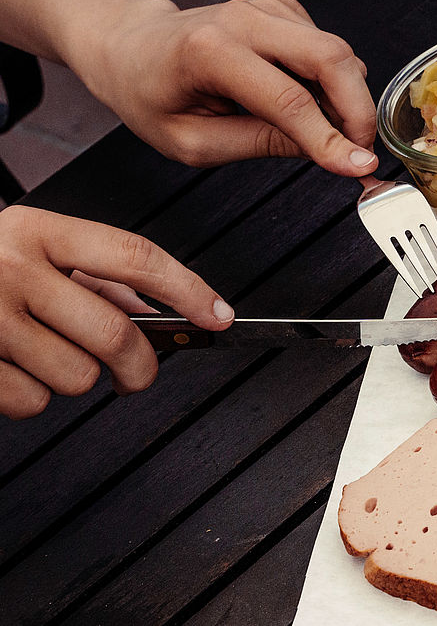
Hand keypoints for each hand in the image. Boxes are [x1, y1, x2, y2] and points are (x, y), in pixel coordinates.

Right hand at [0, 206, 234, 418]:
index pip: (136, 257)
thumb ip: (93, 277)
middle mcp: (11, 267)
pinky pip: (30, 401)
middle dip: (139, 366)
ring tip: (40, 354)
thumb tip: (157, 313)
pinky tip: (10, 369)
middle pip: (114, 334)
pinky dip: (30, 397)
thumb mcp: (32, 249)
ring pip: (75, 376)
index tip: (219, 315)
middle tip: (136, 375)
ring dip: (73, 378)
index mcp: (39, 230)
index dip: (187, 289)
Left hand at [75, 0, 377, 176]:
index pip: (289, 100)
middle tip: (362, 151)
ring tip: (326, 132)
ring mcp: (266, 6)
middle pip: (330, 58)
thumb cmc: (151, 96)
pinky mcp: (283, 7)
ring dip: (346, 97)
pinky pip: (327, 47)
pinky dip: (330, 80)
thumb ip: (263, 145)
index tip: (360, 167)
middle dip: (359, 109)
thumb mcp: (194, 143)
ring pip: (337, 52)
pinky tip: (305, 98)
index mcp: (210, 51)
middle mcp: (243, 18)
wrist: (130, 46)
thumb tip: (330, 154)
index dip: (331, 138)